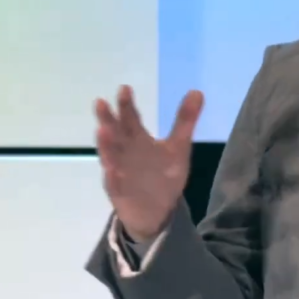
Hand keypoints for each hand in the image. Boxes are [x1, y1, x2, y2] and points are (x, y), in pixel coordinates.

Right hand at [95, 85, 203, 241]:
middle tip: (101, 102)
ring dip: (106, 145)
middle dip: (108, 119)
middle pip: (114, 133)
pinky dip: (112, 177)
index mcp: (137, 140)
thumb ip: (185, 120)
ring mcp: (119, 172)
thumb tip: (197, 90)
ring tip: (102, 130)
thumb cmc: (163, 174)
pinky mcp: (120, 192)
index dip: (126, 104)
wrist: (157, 209)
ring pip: (110, 156)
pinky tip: (112, 170)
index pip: (130, 118)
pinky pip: (114, 184)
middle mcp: (124, 152)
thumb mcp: (178, 146)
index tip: (124, 88)